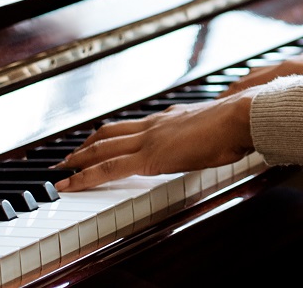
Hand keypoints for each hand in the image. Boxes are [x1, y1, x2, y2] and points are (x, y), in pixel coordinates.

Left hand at [57, 94, 253, 191]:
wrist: (241, 116)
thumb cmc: (239, 125)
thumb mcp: (219, 130)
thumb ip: (208, 135)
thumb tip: (215, 140)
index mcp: (171, 119)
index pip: (134, 126)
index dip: (114, 134)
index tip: (101, 142)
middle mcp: (155, 125)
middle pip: (110, 132)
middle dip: (86, 145)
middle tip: (68, 156)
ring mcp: (150, 139)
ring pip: (101, 148)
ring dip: (78, 158)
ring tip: (62, 169)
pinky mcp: (149, 156)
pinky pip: (107, 168)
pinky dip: (83, 177)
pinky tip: (69, 185)